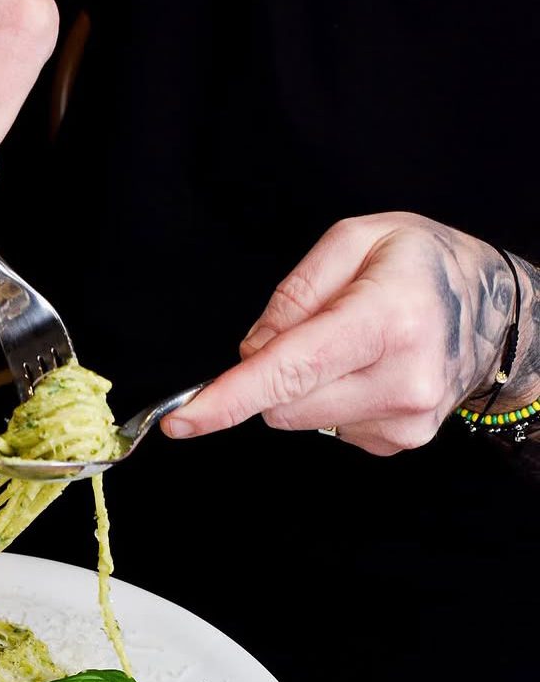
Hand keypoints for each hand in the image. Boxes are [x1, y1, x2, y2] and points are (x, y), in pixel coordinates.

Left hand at [161, 212, 527, 455]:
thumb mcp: (357, 238)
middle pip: (281, 402)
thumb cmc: (424, 264)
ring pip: (299, 420)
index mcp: (386, 320)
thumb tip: (252, 351)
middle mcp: (400, 379)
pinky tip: (367, 372)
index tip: (181, 421)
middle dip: (273, 374)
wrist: (499, 308)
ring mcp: (403, 420)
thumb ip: (294, 293)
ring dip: (304, 387)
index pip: (290, 371)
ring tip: (352, 347)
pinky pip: (327, 429)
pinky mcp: (399, 442)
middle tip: (315, 330)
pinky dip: (330, 401)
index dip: (228, 398)